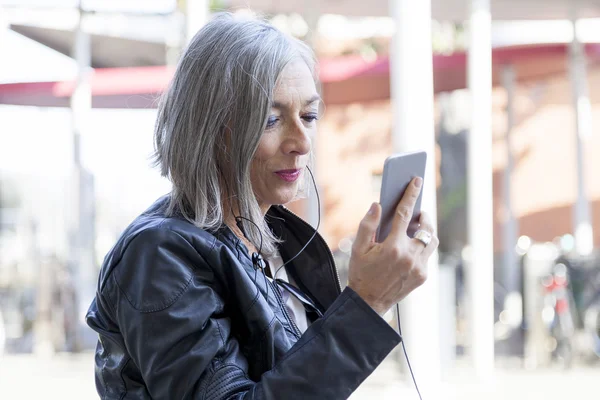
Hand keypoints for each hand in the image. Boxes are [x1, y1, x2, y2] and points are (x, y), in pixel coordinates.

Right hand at [347, 177, 438, 315]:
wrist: (369, 302)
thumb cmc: (361, 272)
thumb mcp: (358, 248)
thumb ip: (367, 225)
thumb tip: (377, 205)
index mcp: (392, 247)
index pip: (404, 214)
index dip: (411, 195)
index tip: (417, 180)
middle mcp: (409, 256)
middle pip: (426, 228)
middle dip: (424, 216)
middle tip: (418, 212)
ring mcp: (418, 268)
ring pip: (431, 242)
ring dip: (426, 232)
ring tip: (417, 227)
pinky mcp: (422, 276)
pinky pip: (427, 255)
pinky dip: (421, 247)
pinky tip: (411, 246)